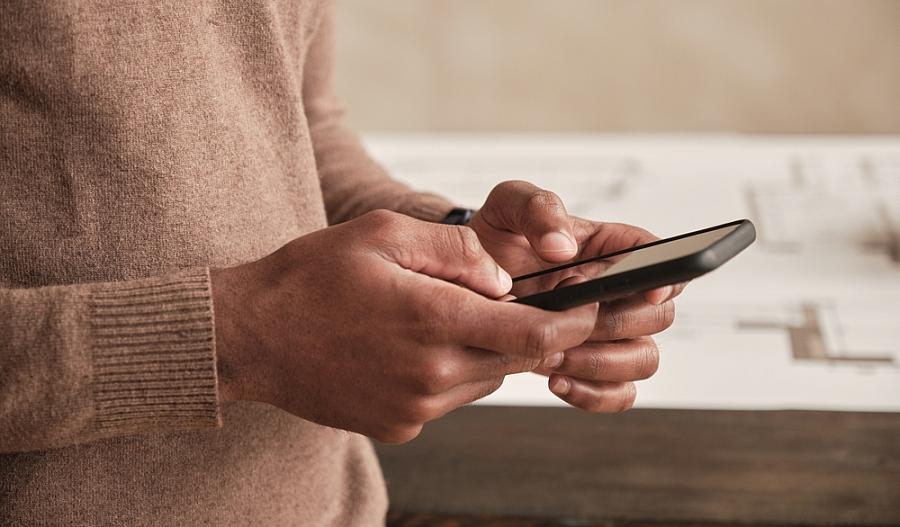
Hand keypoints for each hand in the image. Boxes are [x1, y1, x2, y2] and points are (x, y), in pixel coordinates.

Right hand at [211, 210, 596, 442]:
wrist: (249, 338)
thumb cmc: (310, 277)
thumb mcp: (381, 233)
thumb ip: (455, 250)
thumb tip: (504, 278)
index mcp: (433, 320)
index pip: (534, 334)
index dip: (573, 322)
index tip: (588, 307)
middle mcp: (431, 375)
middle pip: (513, 358)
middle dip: (522, 330)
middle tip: (501, 300)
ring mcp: (415, 408)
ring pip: (482, 379)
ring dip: (482, 350)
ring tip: (438, 318)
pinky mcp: (399, 427)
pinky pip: (448, 399)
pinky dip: (448, 373)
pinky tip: (409, 347)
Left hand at [469, 181, 685, 411]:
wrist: (466, 284)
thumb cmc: (496, 239)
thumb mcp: (507, 206)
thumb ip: (537, 209)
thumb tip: (561, 249)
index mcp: (610, 246)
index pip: (658, 256)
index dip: (667, 272)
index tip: (647, 287)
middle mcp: (618, 291)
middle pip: (659, 316)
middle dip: (616, 325)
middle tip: (566, 324)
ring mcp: (607, 332)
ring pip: (644, 359)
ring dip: (605, 364)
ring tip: (553, 357)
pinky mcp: (590, 366)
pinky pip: (619, 394)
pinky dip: (595, 394)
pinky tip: (557, 380)